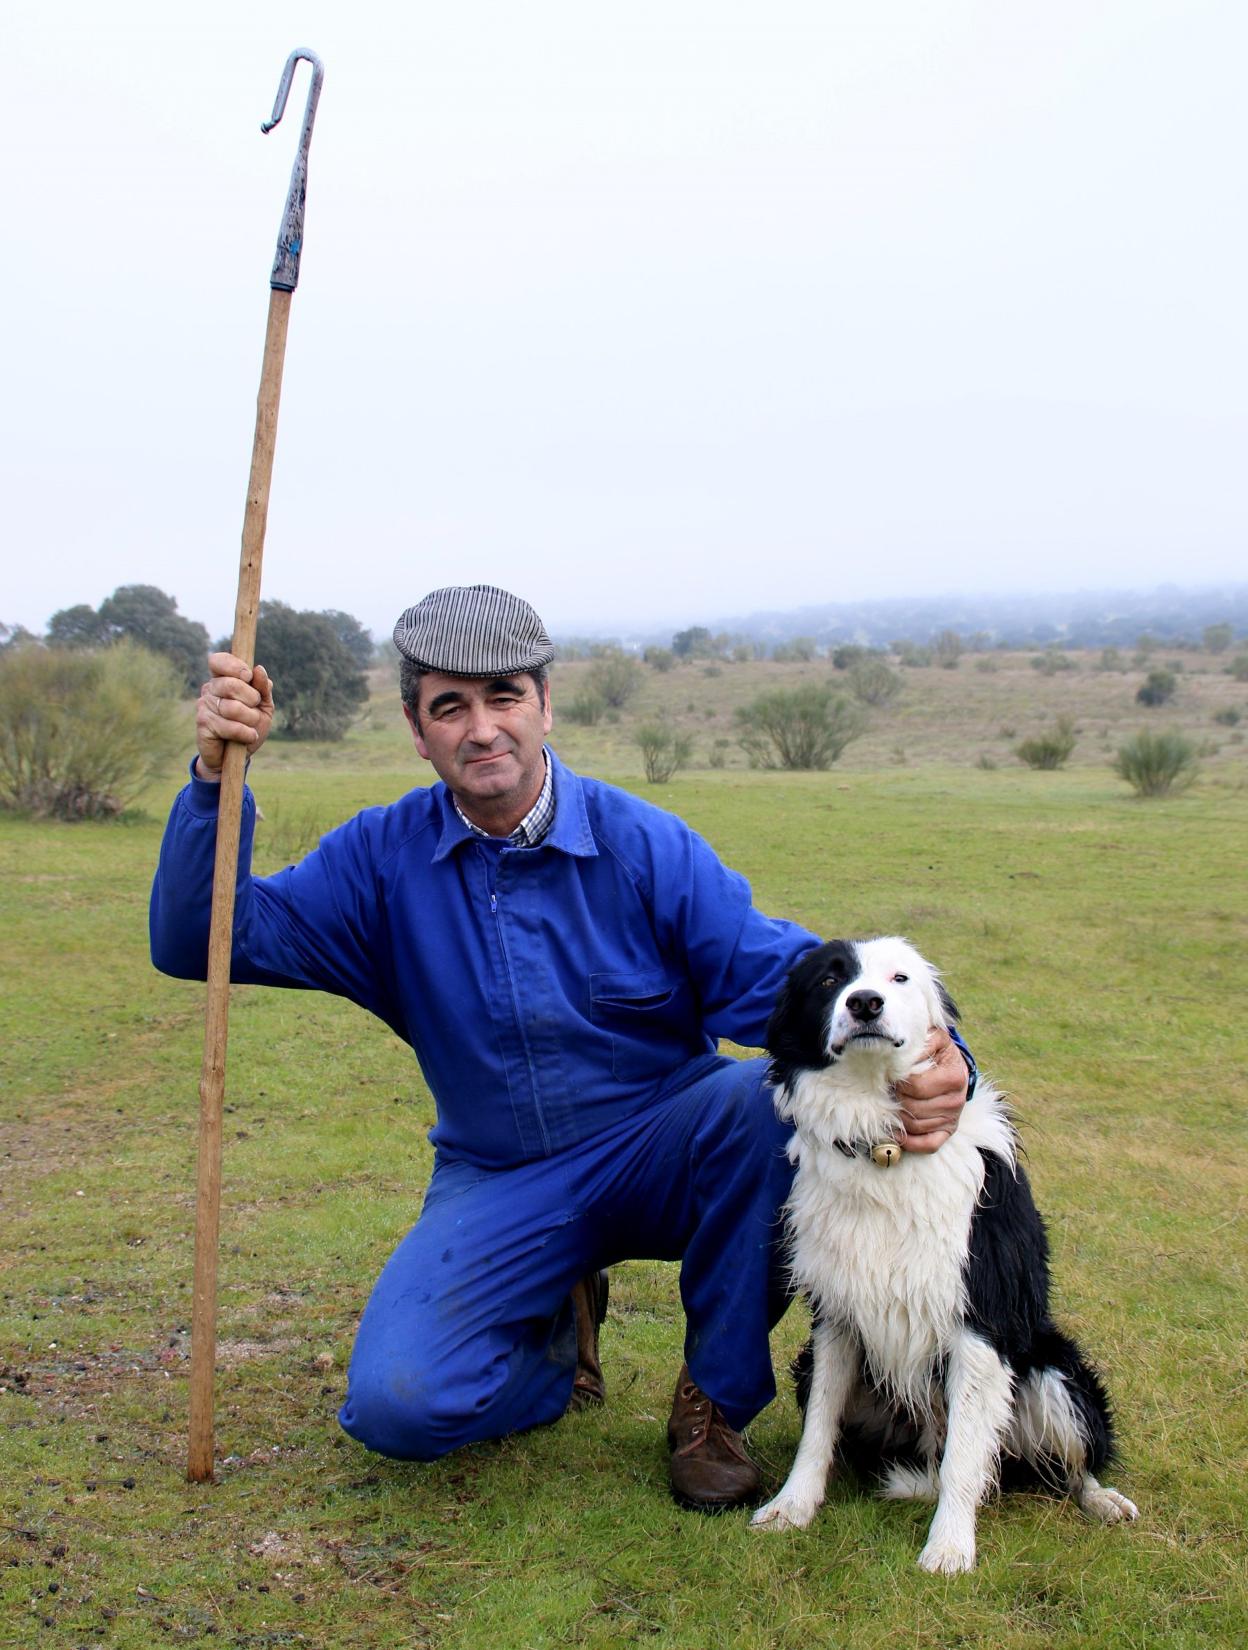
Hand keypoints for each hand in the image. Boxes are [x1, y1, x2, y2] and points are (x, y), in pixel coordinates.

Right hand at [194, 653, 274, 780]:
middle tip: (254, 709)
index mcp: (223, 680)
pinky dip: (245, 733)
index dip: (233, 666)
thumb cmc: (250, 727)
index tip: (248, 676)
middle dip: (251, 698)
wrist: (237, 757)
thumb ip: (263, 688)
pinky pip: (229, 726)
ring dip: (250, 719)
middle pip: (230, 684)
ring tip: (251, 727)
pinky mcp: (203, 724)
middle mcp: (210, 690)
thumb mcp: (263, 707)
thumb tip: (259, 669)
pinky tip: (248, 737)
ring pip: (232, 707)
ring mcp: (204, 706)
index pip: (218, 661)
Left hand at [893, 1026, 967, 1153]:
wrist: (954, 1065)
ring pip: (916, 1126)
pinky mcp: (949, 1131)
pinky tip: (896, 1132)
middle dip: (896, 1098)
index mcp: (954, 1076)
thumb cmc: (937, 1052)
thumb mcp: (932, 1039)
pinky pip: (929, 1145)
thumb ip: (919, 1042)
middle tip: (887, 1090)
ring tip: (889, 1104)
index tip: (889, 1074)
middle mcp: (957, 1100)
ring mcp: (953, 1117)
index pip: (915, 1086)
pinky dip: (909, 1142)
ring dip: (897, 1117)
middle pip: (913, 1108)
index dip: (898, 1081)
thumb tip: (899, 1049)